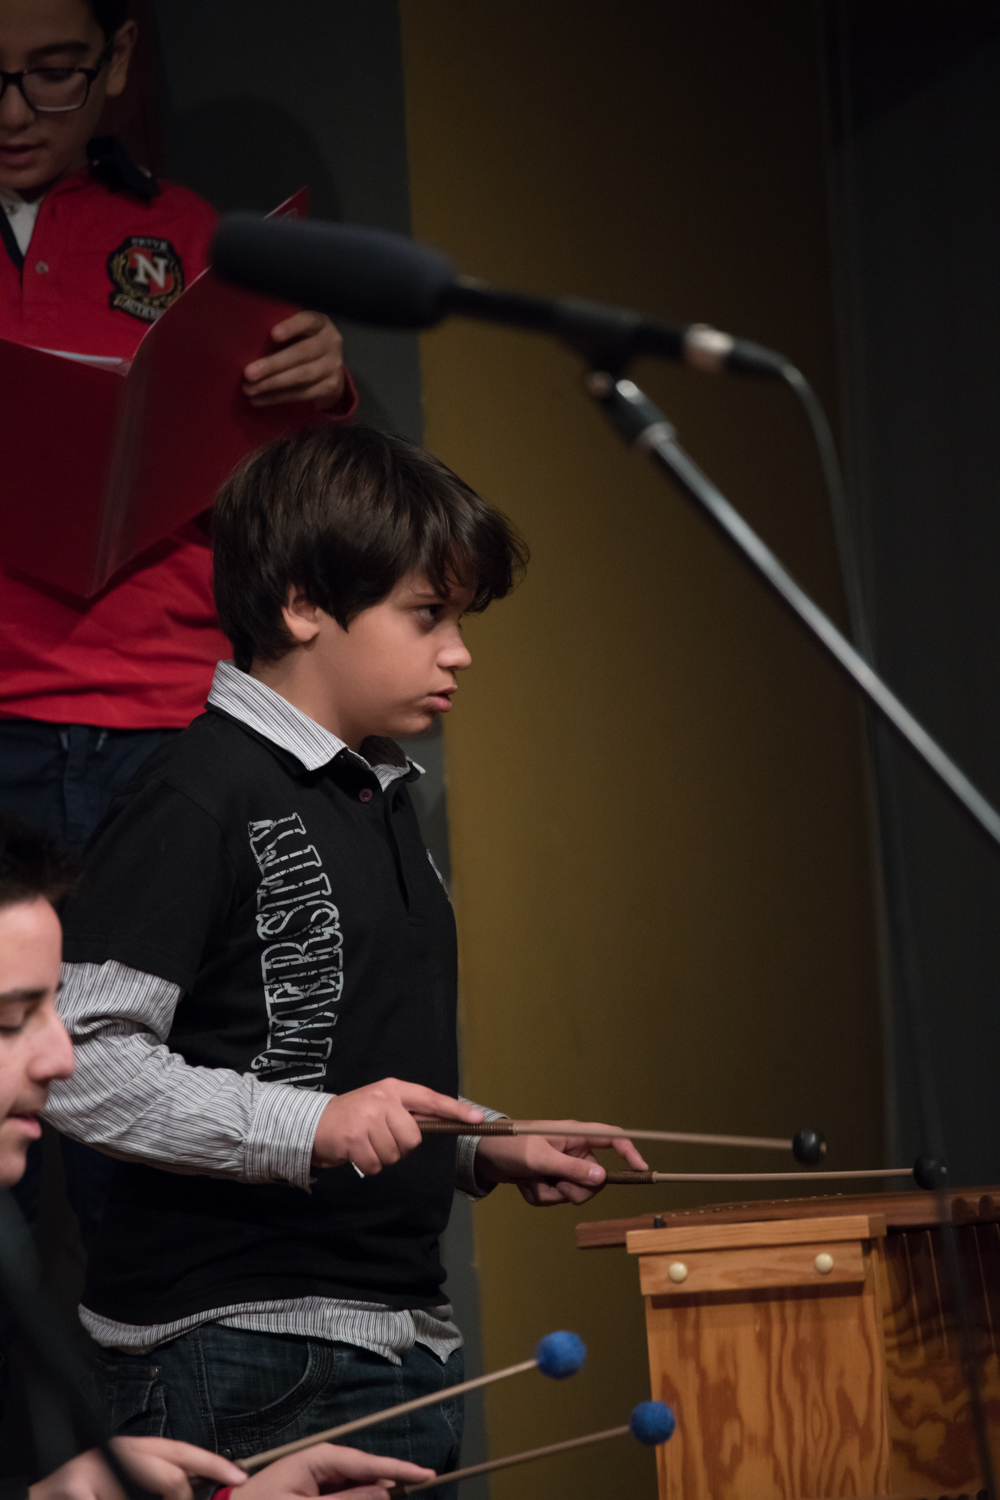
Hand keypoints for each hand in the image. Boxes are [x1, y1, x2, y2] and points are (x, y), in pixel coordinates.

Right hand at [29, 1436, 243, 1499]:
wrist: (41, 1498)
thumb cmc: (88, 1495)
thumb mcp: (125, 1482)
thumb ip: (158, 1484)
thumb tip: (194, 1494)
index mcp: (134, 1448)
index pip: (182, 1452)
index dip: (214, 1464)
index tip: (239, 1478)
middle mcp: (118, 1450)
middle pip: (171, 1477)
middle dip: (180, 1498)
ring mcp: (97, 1468)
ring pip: (139, 1498)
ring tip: (117, 1498)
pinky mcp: (78, 1488)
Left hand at [240, 1442, 434, 1498]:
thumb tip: (383, 1493)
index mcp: (321, 1458)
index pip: (369, 1463)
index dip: (400, 1471)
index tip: (428, 1475)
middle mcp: (325, 1464)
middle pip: (368, 1477)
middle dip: (387, 1489)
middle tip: (413, 1490)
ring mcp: (322, 1479)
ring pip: (360, 1490)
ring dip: (370, 1497)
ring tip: (393, 1489)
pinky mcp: (319, 1493)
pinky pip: (346, 1496)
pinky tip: (368, 1498)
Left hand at [243, 311, 345, 408]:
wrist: (330, 369)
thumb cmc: (303, 344)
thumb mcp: (298, 332)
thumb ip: (281, 334)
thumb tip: (246, 346)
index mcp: (320, 323)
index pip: (308, 321)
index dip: (291, 327)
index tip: (273, 335)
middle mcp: (331, 343)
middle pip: (302, 353)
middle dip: (274, 364)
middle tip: (249, 373)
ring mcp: (333, 366)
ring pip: (302, 376)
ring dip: (272, 384)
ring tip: (249, 389)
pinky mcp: (330, 387)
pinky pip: (301, 394)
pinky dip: (277, 397)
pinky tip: (259, 399)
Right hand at [311, 1078, 483, 1173]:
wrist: (313, 1123)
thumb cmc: (354, 1116)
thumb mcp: (381, 1104)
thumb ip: (406, 1112)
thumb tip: (442, 1123)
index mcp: (392, 1089)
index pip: (430, 1099)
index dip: (455, 1110)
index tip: (477, 1119)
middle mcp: (382, 1100)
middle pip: (413, 1138)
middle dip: (400, 1146)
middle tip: (380, 1138)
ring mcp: (367, 1118)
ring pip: (395, 1154)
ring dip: (382, 1156)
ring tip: (366, 1143)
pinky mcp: (353, 1139)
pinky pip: (376, 1165)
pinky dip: (368, 1165)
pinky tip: (357, 1152)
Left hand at [475, 1121, 648, 1204]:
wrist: (483, 1154)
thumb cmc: (510, 1145)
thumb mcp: (541, 1158)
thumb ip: (571, 1169)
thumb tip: (602, 1177)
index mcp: (575, 1135)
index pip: (612, 1138)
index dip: (629, 1151)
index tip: (640, 1170)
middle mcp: (572, 1150)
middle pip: (593, 1179)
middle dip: (572, 1189)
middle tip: (554, 1185)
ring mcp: (561, 1166)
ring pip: (573, 1192)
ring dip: (551, 1194)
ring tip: (532, 1182)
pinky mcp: (549, 1179)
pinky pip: (555, 1197)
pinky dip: (540, 1196)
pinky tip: (525, 1184)